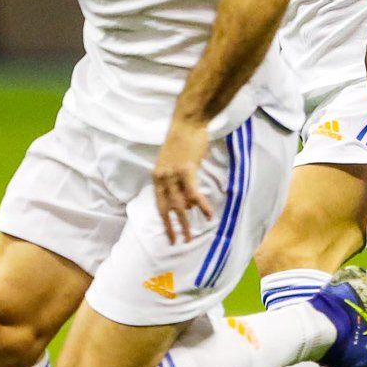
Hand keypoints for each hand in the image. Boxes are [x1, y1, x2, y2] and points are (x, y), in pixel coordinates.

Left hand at [153, 115, 211, 244]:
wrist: (188, 123)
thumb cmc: (184, 142)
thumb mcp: (176, 164)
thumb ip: (179, 183)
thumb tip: (188, 204)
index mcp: (157, 177)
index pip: (159, 205)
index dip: (165, 222)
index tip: (170, 236)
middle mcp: (162, 178)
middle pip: (167, 208)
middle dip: (174, 228)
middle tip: (180, 242)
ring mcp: (173, 174)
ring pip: (180, 205)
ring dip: (187, 222)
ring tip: (192, 236)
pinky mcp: (186, 170)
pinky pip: (193, 193)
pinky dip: (201, 205)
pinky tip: (208, 215)